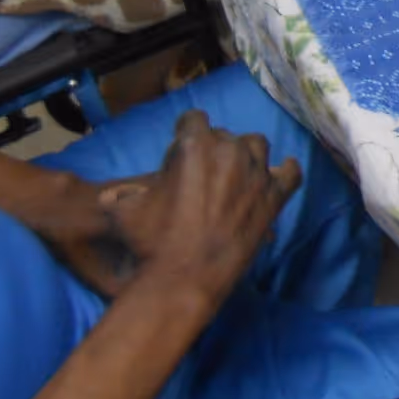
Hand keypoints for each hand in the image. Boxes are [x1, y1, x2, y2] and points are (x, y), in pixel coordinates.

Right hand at [130, 110, 300, 303]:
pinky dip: (286, 171)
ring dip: (246, 156)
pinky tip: (280, 173)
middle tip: (204, 175)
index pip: (194, 119)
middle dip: (214, 149)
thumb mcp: (126, 211)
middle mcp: (230, 151)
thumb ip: (121, 194)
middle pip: (225, 136)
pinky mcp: (274, 197)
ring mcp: (257, 173)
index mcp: (195, 145)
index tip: (182, 149)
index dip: (186, 133)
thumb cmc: (151, 242)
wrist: (183, 279)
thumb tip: (108, 196)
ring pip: (257, 147)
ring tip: (235, 175)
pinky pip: (290, 173)